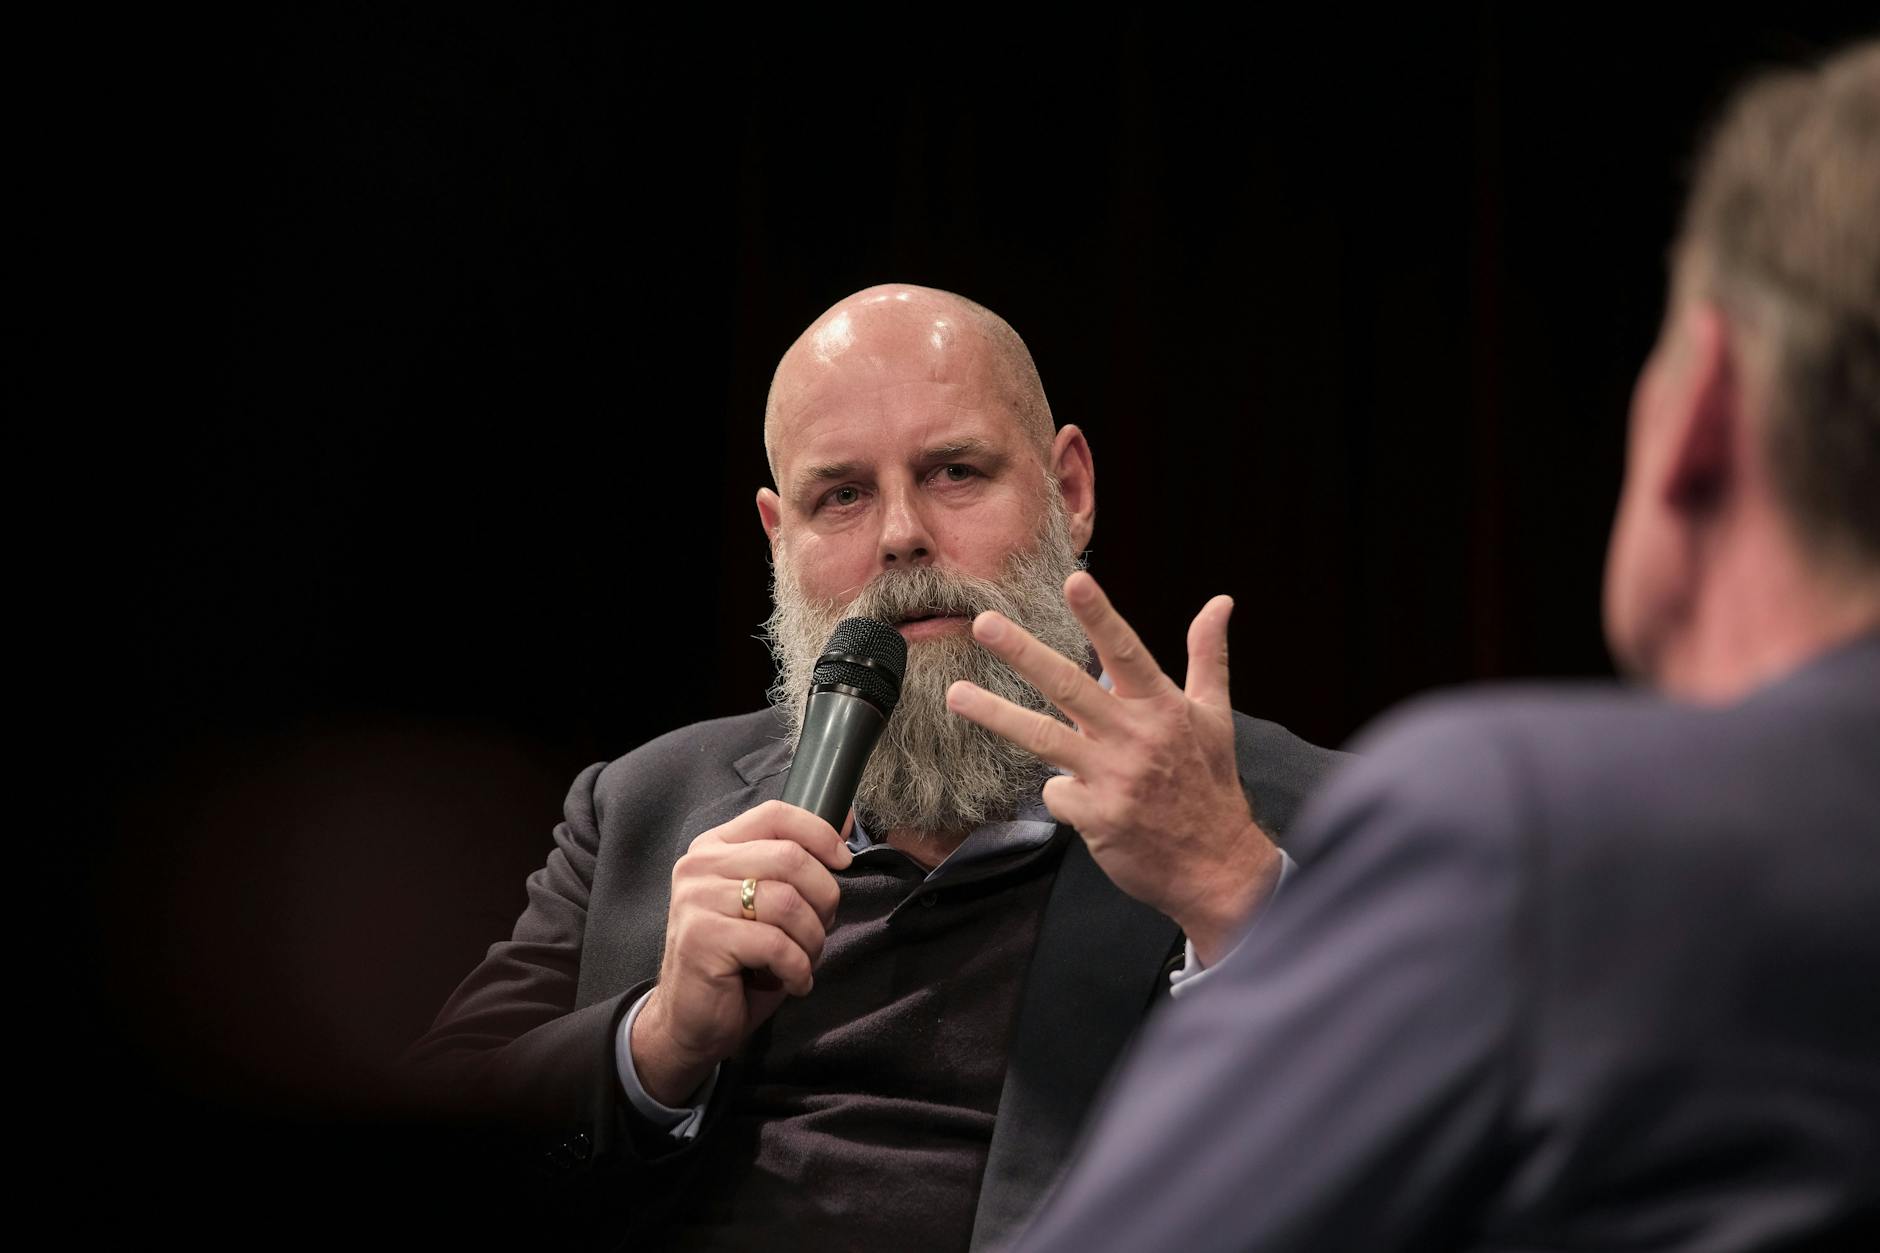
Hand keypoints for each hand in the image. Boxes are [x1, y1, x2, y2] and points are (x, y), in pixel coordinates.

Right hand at [631, 799, 850, 1105]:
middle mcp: (699, 866)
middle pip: (790, 858)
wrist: (691, 1021)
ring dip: (812, 939)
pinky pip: (776, 944)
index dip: (820, 834)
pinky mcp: (702, 939)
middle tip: (820, 929)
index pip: (775, 815)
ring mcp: (696, 901)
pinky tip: (793, 981)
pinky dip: (798, 968)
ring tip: (804, 960)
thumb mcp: (766, 903)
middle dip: (823, 898)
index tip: (843, 864)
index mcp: (715, 847)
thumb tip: (844, 820)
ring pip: (788, 902)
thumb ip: (794, 862)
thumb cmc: (737, 961)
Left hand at [945, 571, 1281, 964]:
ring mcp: (1113, 778)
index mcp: (1163, 708)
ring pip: (1042, 738)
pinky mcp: (1096, 817)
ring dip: (995, 714)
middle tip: (985, 623)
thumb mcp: (1215, 716)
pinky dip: (1060, 792)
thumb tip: (1220, 601)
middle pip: (1069, 687)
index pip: (1126, 652)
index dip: (1099, 617)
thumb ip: (1208, 655)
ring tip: (955, 694)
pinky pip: (1055, 793)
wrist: (1215, 867)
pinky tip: (1084, 801)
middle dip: (1023, 653)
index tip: (1074, 581)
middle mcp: (1135, 738)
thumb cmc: (1210, 784)